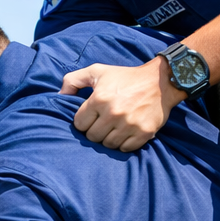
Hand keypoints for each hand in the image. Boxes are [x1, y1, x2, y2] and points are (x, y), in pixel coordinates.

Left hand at [60, 57, 185, 151]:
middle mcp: (113, 113)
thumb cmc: (125, 77)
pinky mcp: (144, 132)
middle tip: (103, 123)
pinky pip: (125, 149)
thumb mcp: (97, 71)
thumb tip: (58, 95)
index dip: (84, 122)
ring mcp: (129, 124)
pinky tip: (125, 133)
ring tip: (114, 128)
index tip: (91, 117)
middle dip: (95, 131)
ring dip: (109, 138)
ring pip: (108, 144)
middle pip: (92, 137)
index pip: (79, 124)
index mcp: (99, 99)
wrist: (161, 80)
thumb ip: (73, 80)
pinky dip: (124, 144)